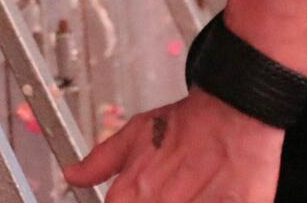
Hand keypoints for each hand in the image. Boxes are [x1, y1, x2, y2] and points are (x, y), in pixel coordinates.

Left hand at [61, 89, 281, 201]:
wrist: (233, 112)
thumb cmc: (187, 124)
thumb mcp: (135, 134)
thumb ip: (101, 161)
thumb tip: (72, 176)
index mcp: (130, 194)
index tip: (139, 198)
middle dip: (159, 202)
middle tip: (173, 190)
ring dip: (185, 202)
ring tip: (191, 190)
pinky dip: (208, 202)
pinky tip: (210, 194)